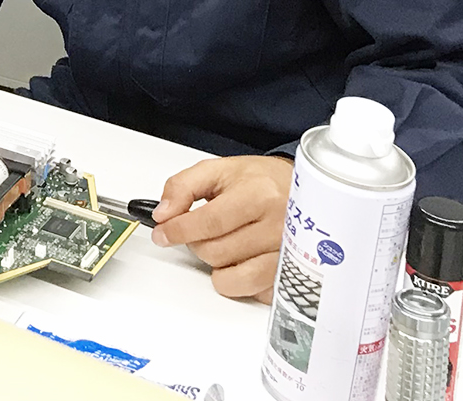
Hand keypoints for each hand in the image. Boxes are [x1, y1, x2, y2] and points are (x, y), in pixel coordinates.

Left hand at [151, 154, 295, 300]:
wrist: (299, 191)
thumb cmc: (260, 180)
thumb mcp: (218, 170)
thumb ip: (183, 187)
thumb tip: (163, 214)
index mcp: (259, 195)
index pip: (210, 222)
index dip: (179, 230)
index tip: (163, 233)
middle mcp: (279, 227)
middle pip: (217, 252)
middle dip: (197, 243)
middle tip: (202, 230)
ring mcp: (289, 256)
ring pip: (234, 278)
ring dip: (217, 266)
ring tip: (221, 246)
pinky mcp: (294, 278)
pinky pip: (254, 292)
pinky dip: (239, 282)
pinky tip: (240, 261)